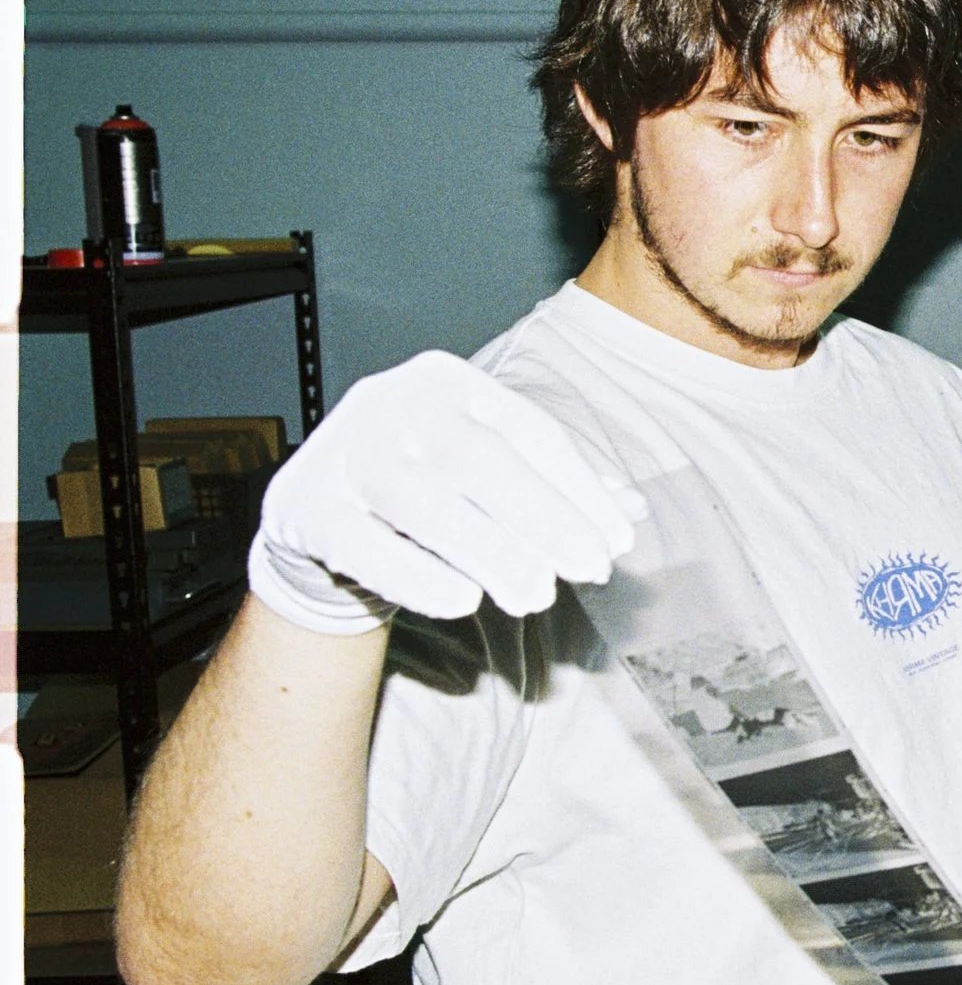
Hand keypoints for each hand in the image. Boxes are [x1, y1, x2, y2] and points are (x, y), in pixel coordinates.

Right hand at [247, 351, 646, 633]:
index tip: (617, 542)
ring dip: (492, 553)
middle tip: (590, 571)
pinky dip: (417, 576)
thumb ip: (557, 487)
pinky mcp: (306, 508)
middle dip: (544, 520)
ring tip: (537, 598)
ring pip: (425, 504)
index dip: (580, 490)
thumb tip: (632, 510)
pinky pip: (364, 546)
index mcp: (449, 381)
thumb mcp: (491, 472)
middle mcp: (392, 403)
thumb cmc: (428, 486)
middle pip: (480, 462)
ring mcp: (344, 453)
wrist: (321, 517)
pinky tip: (463, 602)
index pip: (529, 433)